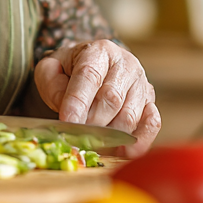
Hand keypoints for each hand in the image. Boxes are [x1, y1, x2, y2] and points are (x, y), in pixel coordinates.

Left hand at [33, 39, 159, 156]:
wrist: (92, 67)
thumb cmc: (69, 70)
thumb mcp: (51, 68)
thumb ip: (52, 84)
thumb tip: (67, 109)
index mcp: (99, 51)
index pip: (89, 75)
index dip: (78, 102)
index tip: (67, 122)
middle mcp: (125, 64)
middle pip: (111, 99)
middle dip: (91, 122)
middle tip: (76, 137)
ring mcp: (141, 83)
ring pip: (130, 116)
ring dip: (109, 135)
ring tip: (91, 142)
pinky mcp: (150, 101)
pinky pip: (152, 123)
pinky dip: (139, 140)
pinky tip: (123, 151)